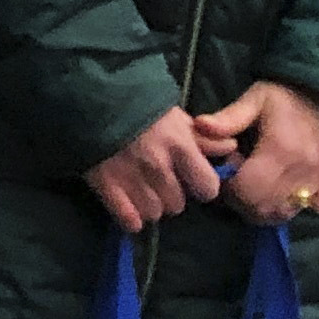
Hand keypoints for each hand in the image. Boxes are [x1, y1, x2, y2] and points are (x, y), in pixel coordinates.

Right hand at [83, 105, 223, 233]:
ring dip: (149, 205)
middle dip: (171, 195)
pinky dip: (130, 217)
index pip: (207, 188)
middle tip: (159, 181)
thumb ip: (203, 136)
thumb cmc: (137, 105)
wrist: (89, 97)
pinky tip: (127, 205)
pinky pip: (129, 220)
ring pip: (154, 213)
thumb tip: (230, 149)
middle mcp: (159, 166)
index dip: (201, 187)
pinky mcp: (106, 186)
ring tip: (141, 190)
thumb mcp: (175, 116)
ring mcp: (131, 178)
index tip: (192, 180)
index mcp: (179, 146)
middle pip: (177, 205)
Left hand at [192, 81, 318, 225]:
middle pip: (263, 209)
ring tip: (263, 185)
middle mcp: (302, 172)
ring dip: (268, 207)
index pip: (246, 192)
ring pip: (286, 213)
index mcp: (279, 150)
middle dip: (244, 202)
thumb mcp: (257, 98)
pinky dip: (297, 204)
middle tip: (242, 182)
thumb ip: (229, 118)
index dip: (229, 190)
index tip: (228, 175)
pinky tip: (289, 187)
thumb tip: (199, 127)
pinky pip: (314, 209)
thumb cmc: (292, 95)